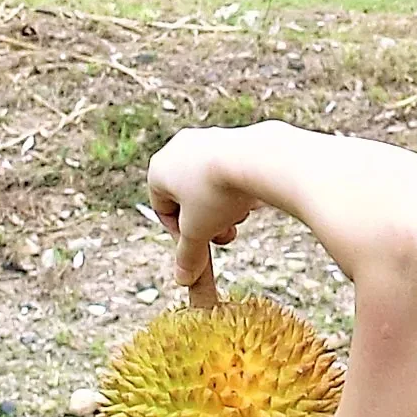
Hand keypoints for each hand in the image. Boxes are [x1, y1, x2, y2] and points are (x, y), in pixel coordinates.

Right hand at [144, 126, 261, 301]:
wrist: (257, 157)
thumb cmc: (218, 192)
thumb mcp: (200, 232)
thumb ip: (189, 256)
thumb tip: (183, 280)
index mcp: (159, 169)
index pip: (163, 210)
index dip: (182, 234)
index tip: (202, 246)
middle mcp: (178, 149)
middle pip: (189, 198)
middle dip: (207, 221)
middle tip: (227, 234)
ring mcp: (206, 138)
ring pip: (211, 184)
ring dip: (224, 206)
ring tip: (241, 213)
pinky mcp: (234, 135)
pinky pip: (231, 169)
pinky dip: (239, 187)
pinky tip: (255, 197)